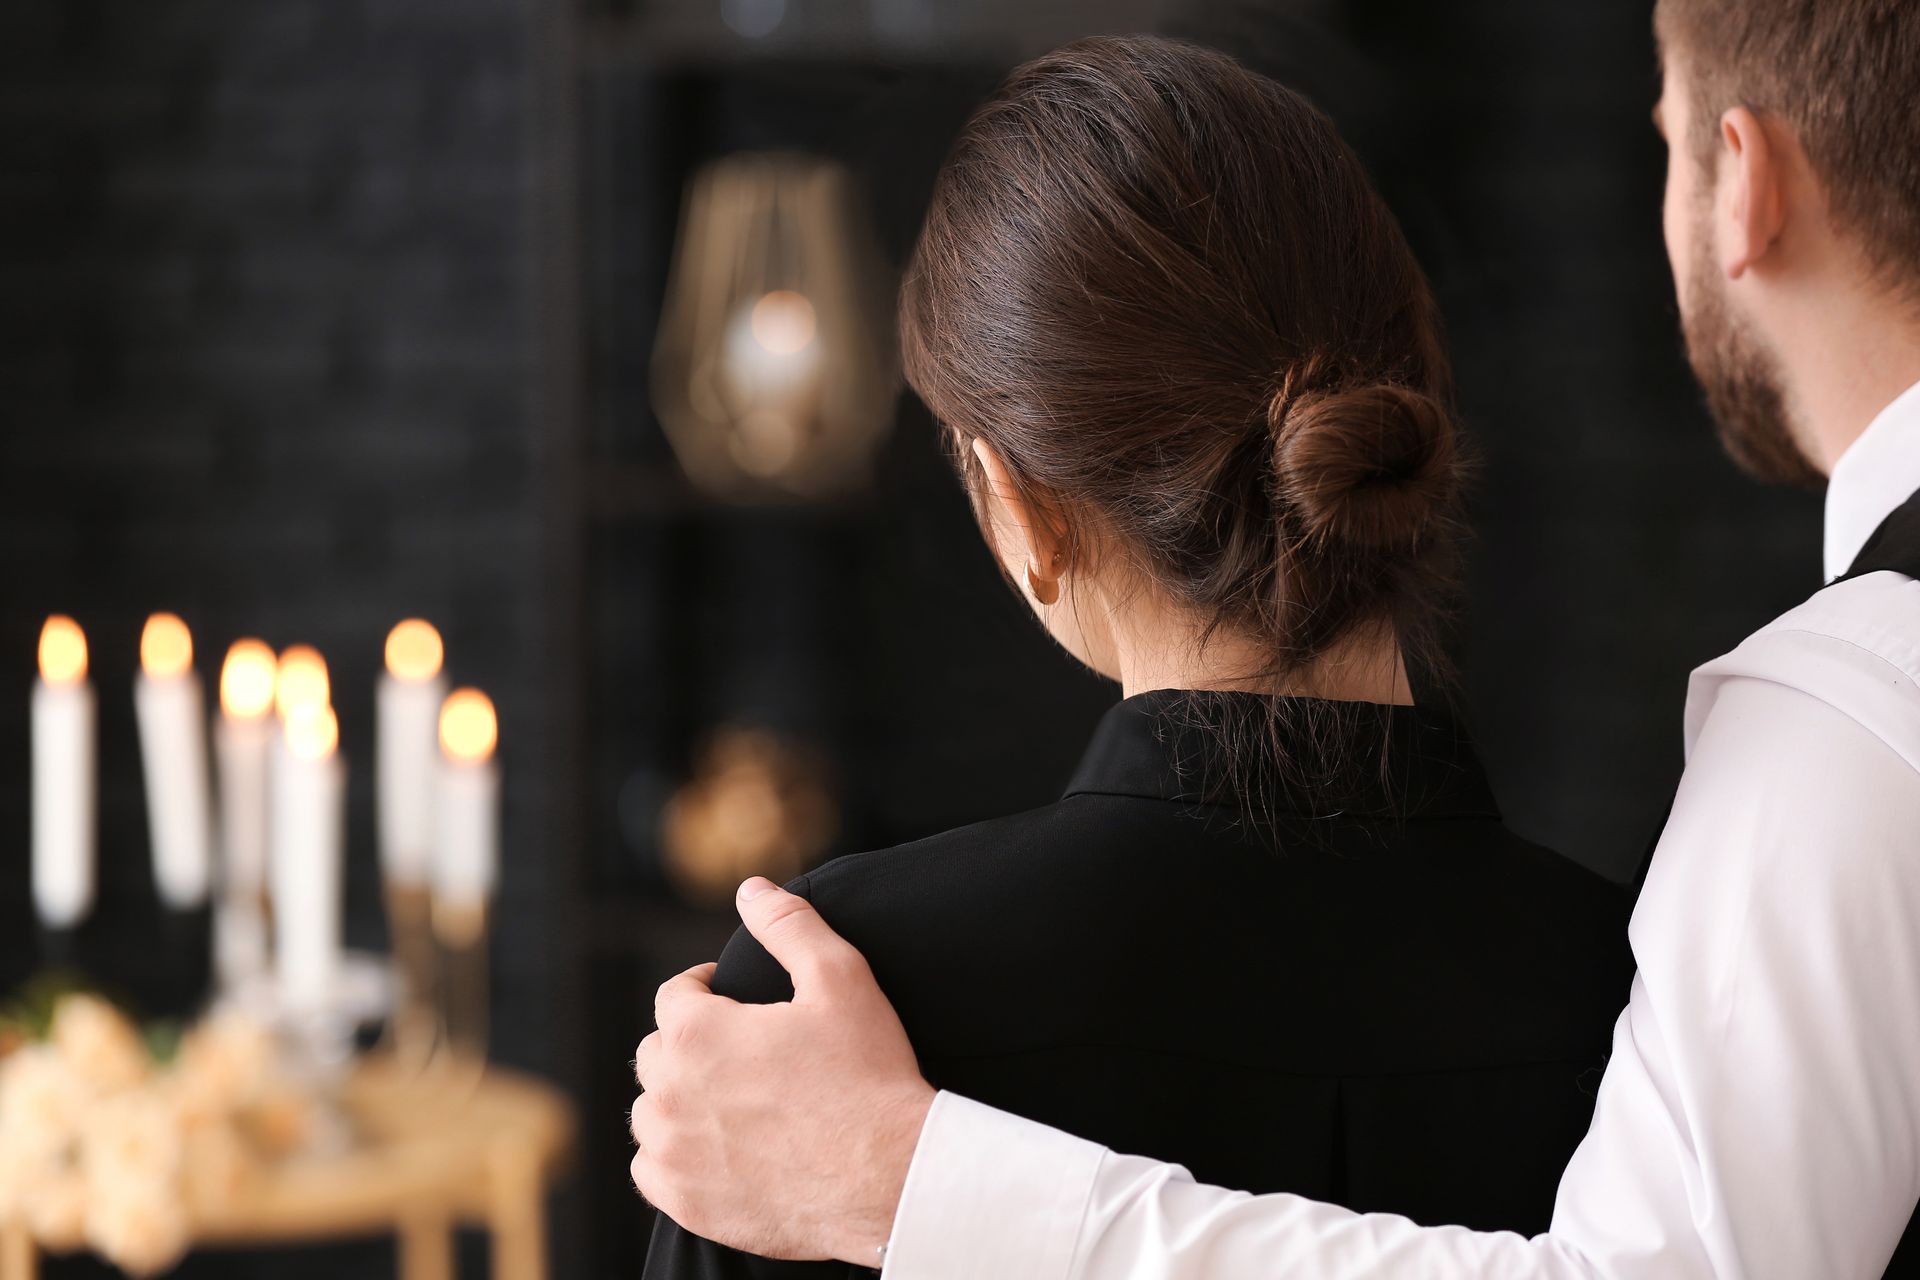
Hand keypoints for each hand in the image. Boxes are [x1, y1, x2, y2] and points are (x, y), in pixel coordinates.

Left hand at [630, 877, 936, 1263]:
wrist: (891, 1176)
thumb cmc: (869, 1076)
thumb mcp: (840, 979)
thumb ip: (789, 925)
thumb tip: (751, 888)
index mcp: (697, 1031)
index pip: (675, 995)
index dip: (703, 989)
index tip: (730, 998)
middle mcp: (670, 1091)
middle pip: (656, 1053)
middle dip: (689, 1043)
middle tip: (738, 1051)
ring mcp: (673, 1152)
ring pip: (650, 1114)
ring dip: (677, 1100)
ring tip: (726, 1100)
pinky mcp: (685, 1202)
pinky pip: (652, 1171)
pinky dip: (674, 1158)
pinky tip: (714, 1151)